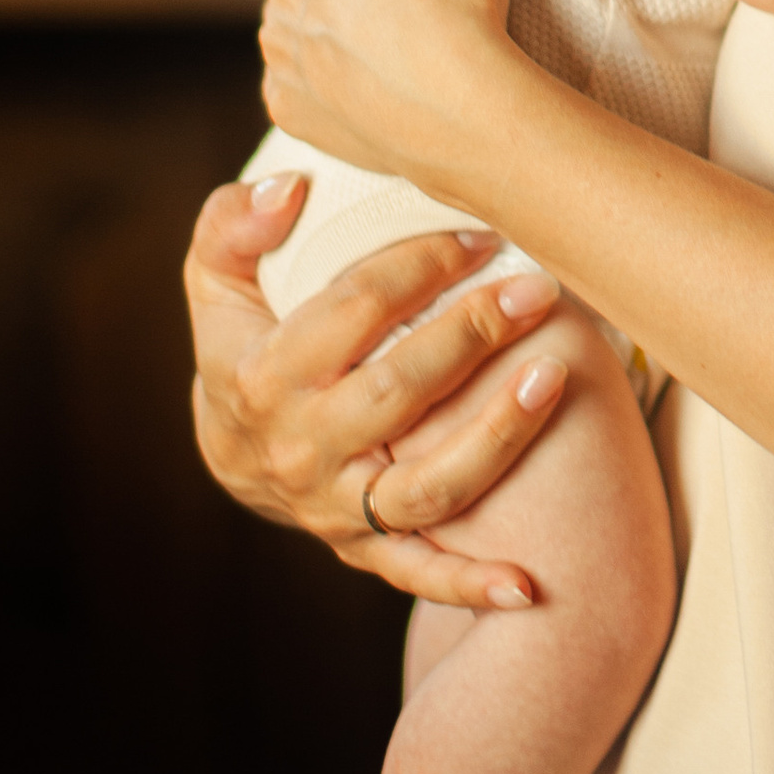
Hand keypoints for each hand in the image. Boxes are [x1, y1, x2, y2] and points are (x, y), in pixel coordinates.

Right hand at [183, 172, 570, 608]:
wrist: (236, 449)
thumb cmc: (245, 340)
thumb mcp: (219, 277)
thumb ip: (237, 223)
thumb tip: (294, 189)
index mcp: (264, 375)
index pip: (355, 310)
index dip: (423, 264)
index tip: (482, 235)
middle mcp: (302, 447)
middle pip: (398, 391)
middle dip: (473, 335)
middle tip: (537, 288)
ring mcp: (335, 505)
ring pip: (424, 485)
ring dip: (496, 438)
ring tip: (554, 378)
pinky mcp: (363, 547)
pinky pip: (419, 570)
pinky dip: (470, 584)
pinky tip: (528, 584)